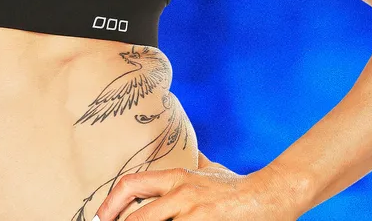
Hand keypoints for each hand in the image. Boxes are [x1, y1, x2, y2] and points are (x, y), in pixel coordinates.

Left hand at [90, 161, 303, 220]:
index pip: (131, 184)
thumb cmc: (238, 186)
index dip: (111, 202)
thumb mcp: (211, 171)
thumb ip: (197, 165)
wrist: (269, 195)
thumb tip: (191, 155)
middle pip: (135, 216)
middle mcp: (179, 194)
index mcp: (176, 177)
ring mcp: (191, 213)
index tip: (102, 216)